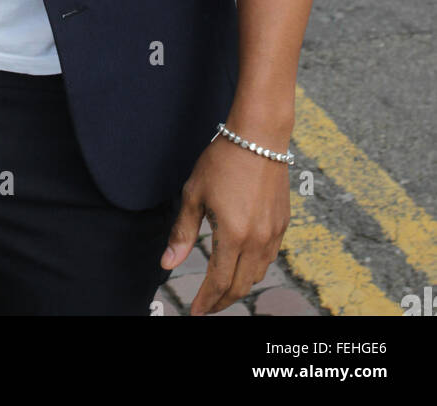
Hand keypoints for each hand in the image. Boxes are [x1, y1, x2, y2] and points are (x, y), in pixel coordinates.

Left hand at [160, 134, 289, 314]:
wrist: (259, 136)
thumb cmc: (222, 160)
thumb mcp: (194, 194)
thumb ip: (182, 233)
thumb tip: (167, 264)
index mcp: (233, 235)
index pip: (218, 282)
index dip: (205, 302)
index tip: (194, 313)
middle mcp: (257, 240)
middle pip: (239, 286)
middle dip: (221, 302)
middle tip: (205, 307)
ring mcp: (274, 234)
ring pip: (257, 275)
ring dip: (238, 288)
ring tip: (220, 290)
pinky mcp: (283, 225)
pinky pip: (268, 258)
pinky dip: (253, 270)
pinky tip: (241, 265)